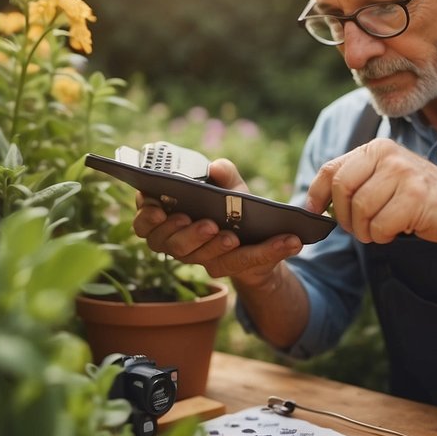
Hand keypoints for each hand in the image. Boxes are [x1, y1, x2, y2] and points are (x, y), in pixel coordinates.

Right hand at [132, 158, 302, 281]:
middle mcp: (178, 242)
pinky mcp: (229, 268)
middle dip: (184, 234)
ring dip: (214, 246)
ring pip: (199, 256)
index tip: (158, 209)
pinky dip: (271, 251)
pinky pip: (246, 262)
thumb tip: (216, 167)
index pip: (145, 224)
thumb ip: (224, 175)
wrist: (258, 237)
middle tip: (205, 223)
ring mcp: (200, 257)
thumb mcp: (231, 188)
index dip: (147, 218)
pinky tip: (291, 241)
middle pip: (169, 244)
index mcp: (169, 219)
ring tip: (232, 236)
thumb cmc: (232, 206)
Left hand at [305, 139, 436, 244]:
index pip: (332, 169)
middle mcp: (389, 155)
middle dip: (344, 217)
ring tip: (379, 230)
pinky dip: (382, 236)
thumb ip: (355, 182)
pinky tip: (396, 232)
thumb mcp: (386, 179)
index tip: (312, 212)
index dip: (316, 194)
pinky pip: (380, 226)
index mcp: (377, 148)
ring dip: (365, 230)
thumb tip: (312, 203)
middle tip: (358, 229)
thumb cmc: (419, 199)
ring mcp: (403, 174)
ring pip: (360, 210)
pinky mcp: (415, 198)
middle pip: (343, 190)